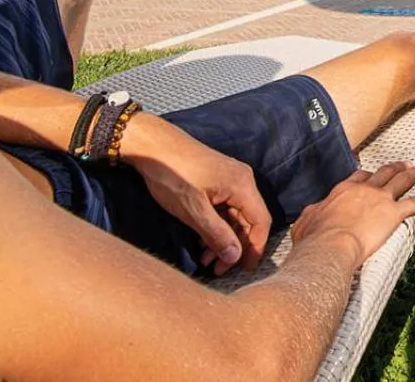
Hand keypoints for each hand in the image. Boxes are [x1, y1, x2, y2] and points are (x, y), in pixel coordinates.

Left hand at [119, 113, 271, 275]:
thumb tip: (235, 256)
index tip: (245, 269)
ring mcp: (230, 180)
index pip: (261, 221)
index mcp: (242, 185)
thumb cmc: (172, 174)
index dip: (255, 247)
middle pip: (249, 220)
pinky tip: (202, 241)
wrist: (153, 146)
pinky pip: (225, 208)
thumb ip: (216, 234)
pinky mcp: (217, 181)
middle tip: (218, 269)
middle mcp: (242, 181)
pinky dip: (216, 226)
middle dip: (235, 247)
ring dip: (223, 239)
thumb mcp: (193, 209)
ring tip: (205, 260)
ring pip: (235, 216)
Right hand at [291, 162, 414, 267]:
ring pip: (400, 180)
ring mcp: (380, 199)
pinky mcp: (393, 213)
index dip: (367, 175)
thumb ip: (313, 215)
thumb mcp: (306, 221)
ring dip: (412, 174)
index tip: (371, 174)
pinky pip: (413, 204)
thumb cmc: (315, 238)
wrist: (330, 245)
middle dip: (394, 167)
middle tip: (403, 164)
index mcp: (343, 190)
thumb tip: (312, 215)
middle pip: (383, 172)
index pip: (359, 177)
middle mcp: (363, 189)